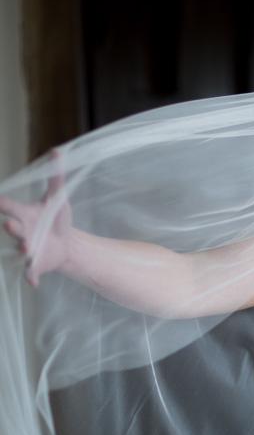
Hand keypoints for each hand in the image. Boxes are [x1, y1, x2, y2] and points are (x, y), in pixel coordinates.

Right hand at [0, 150, 73, 286]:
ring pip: (21, 249)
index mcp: (23, 214)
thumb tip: (57, 151)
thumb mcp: (58, 198)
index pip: (8, 206)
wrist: (66, 243)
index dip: (1, 203)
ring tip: (26, 248)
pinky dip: (31, 277)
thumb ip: (56, 177)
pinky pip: (30, 272)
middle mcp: (21, 231)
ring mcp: (27, 248)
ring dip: (22, 249)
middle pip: (12, 228)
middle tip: (9, 224)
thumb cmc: (56, 218)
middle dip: (10, 227)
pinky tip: (33, 283)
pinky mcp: (36, 264)